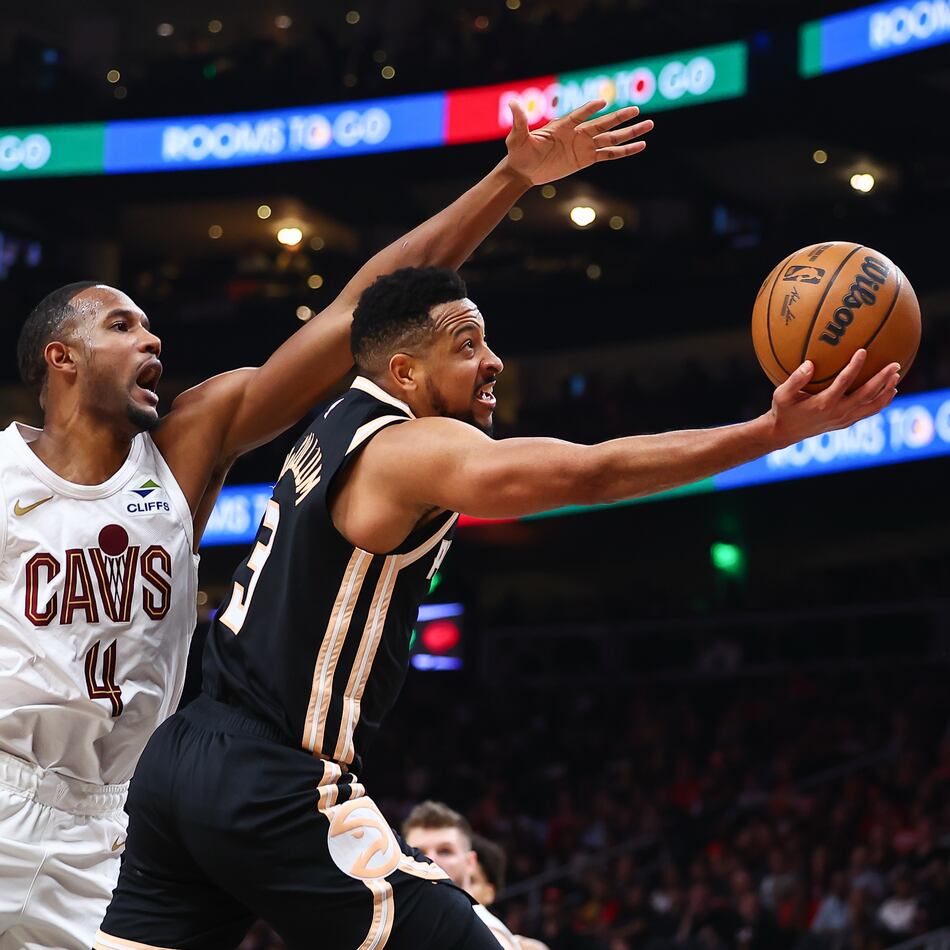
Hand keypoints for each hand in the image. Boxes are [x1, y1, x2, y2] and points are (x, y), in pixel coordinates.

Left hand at [503, 98, 653, 185]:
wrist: (524, 170)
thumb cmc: (519, 152)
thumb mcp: (517, 137)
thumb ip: (519, 121)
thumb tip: (511, 102)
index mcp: (563, 126)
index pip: (580, 115)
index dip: (589, 109)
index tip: (602, 103)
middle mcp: (578, 133)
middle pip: (604, 124)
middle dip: (620, 117)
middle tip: (638, 109)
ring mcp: (584, 146)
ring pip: (612, 138)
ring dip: (630, 132)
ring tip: (649, 125)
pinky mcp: (587, 159)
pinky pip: (609, 154)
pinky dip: (624, 151)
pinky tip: (640, 146)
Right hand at [768, 349, 899, 447]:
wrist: (784, 433)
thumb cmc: (783, 410)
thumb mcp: (781, 394)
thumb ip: (795, 379)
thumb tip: (810, 363)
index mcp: (823, 403)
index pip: (844, 383)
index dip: (855, 366)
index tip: (863, 351)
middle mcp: (838, 413)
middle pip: (867, 395)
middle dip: (883, 379)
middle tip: (895, 364)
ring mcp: (844, 419)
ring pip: (873, 406)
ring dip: (887, 392)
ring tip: (896, 377)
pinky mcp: (846, 423)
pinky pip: (869, 412)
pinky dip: (881, 402)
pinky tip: (888, 391)